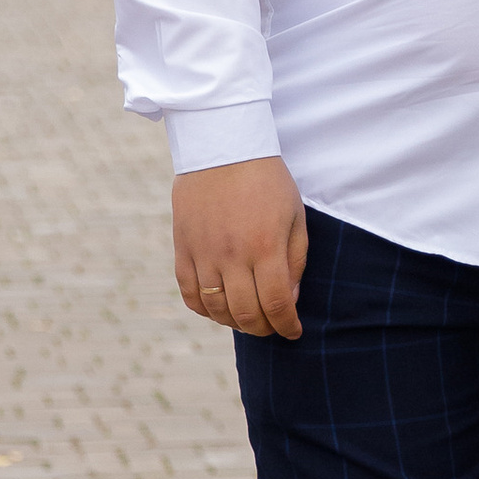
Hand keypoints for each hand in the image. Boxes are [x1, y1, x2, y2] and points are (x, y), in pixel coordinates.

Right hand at [173, 158, 307, 338]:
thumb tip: (289, 299)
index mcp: (265, 247)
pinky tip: (218, 308)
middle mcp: (232, 255)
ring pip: (216, 309)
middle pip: (245, 314)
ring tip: (248, 318)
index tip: (293, 332)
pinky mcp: (183, 248)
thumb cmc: (266, 180)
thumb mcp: (294, 215)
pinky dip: (204, 310)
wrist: (222, 146)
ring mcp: (203, 253)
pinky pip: (189, 293)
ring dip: (235, 322)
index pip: (276, 304)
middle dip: (264, 328)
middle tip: (272, 326)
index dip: (286, 326)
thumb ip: (295, 260)